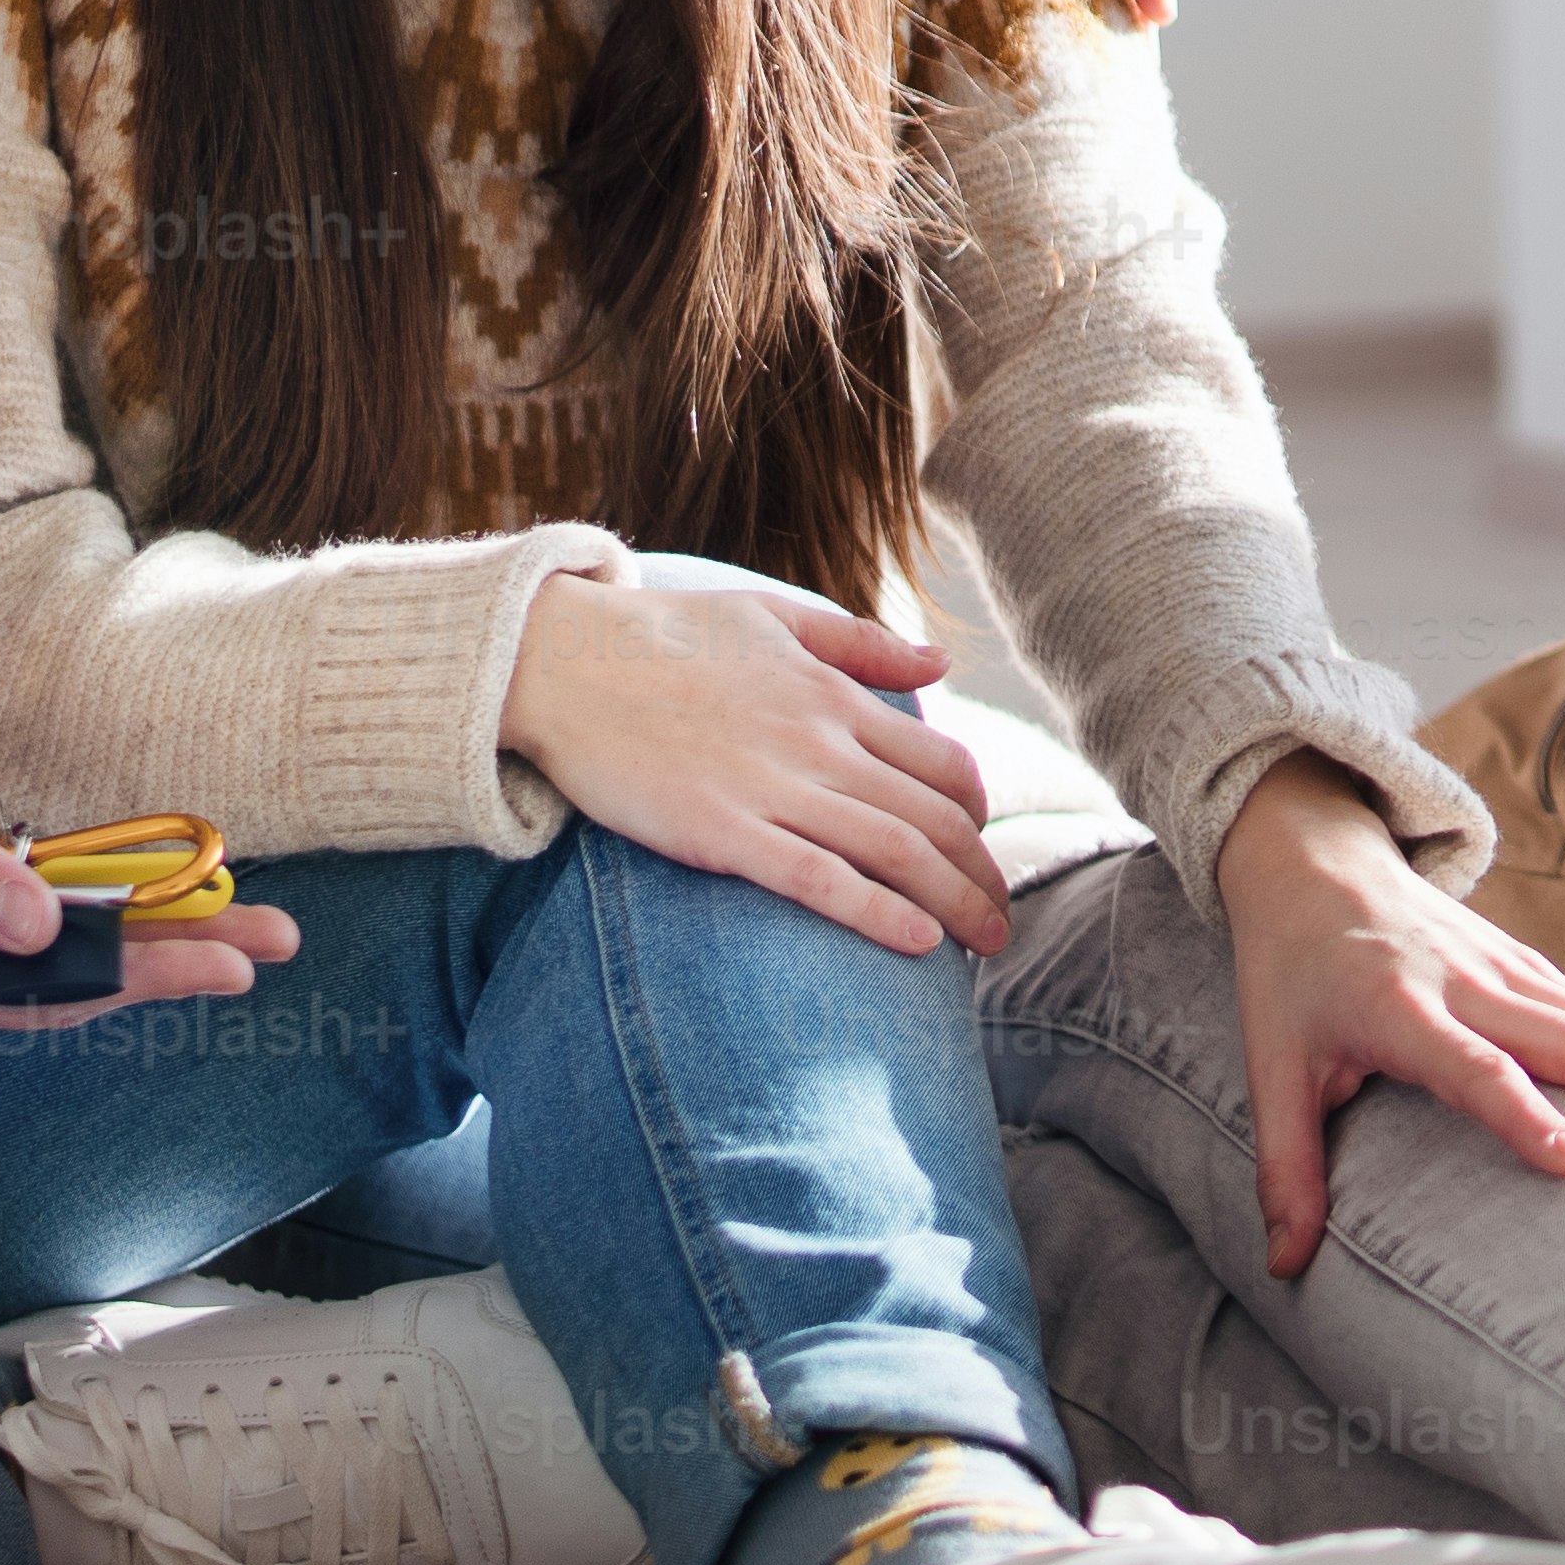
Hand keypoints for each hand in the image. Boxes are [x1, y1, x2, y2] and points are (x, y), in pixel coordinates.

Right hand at [0, 734, 297, 1038]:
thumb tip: (47, 923)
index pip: (55, 981)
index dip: (153, 964)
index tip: (241, 955)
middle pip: (63, 986)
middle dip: (169, 960)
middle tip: (275, 943)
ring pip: (35, 971)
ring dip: (127, 946)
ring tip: (220, 926)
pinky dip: (64, 933)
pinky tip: (111, 915)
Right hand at [503, 567, 1006, 955]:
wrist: (561, 661)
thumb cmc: (663, 636)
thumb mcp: (773, 616)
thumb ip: (861, 644)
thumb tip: (940, 665)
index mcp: (834, 697)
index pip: (944, 764)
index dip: (978, 813)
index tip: (980, 848)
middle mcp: (819, 744)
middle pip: (936, 820)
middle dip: (984, 877)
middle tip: (1003, 924)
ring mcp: (773, 790)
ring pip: (896, 854)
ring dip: (956, 906)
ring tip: (986, 948)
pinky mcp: (722, 834)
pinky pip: (820, 881)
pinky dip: (878, 914)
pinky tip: (918, 944)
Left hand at [1206, 758, 1564, 1281]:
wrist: (1315, 863)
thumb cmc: (1291, 974)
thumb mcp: (1271, 1065)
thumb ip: (1285, 1168)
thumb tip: (1284, 1268)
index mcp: (1401, 1010)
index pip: (1476, 1069)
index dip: (1527, 1117)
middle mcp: (1470, 984)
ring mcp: (1510, 969)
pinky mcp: (1530, 966)